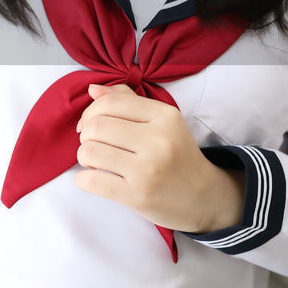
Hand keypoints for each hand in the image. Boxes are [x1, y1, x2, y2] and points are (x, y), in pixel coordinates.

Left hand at [75, 84, 245, 233]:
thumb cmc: (177, 156)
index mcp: (165, 116)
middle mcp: (158, 140)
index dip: (90, 111)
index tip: (89, 123)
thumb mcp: (163, 123)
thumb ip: (129, 101)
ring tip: (94, 161)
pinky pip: (92, 181)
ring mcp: (148, 169)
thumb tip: (93, 89)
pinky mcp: (138, 196)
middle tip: (93, 144)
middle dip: (85, 135)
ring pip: (90, 152)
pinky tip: (92, 179)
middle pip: (96, 126)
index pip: (112, 102)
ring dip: (84, 156)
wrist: (204, 198)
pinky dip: (82, 179)